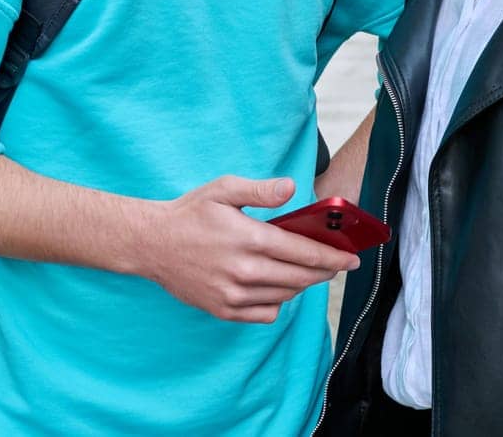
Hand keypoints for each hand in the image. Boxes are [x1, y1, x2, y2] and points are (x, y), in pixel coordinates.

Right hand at [140, 175, 358, 323]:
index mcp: (250, 238)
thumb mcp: (224, 189)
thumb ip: (262, 189)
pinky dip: (278, 303)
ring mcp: (233, 294)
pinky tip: (277, 286)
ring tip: (308, 271)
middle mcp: (244, 271)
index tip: (351, 258)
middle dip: (325, 272)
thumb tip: (293, 188)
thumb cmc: (190, 213)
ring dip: (303, 285)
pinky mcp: (223, 309)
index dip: (333, 257)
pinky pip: (265, 314)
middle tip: (338, 264)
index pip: (304, 252)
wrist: (151, 244)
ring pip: (286, 296)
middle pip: (301, 277)